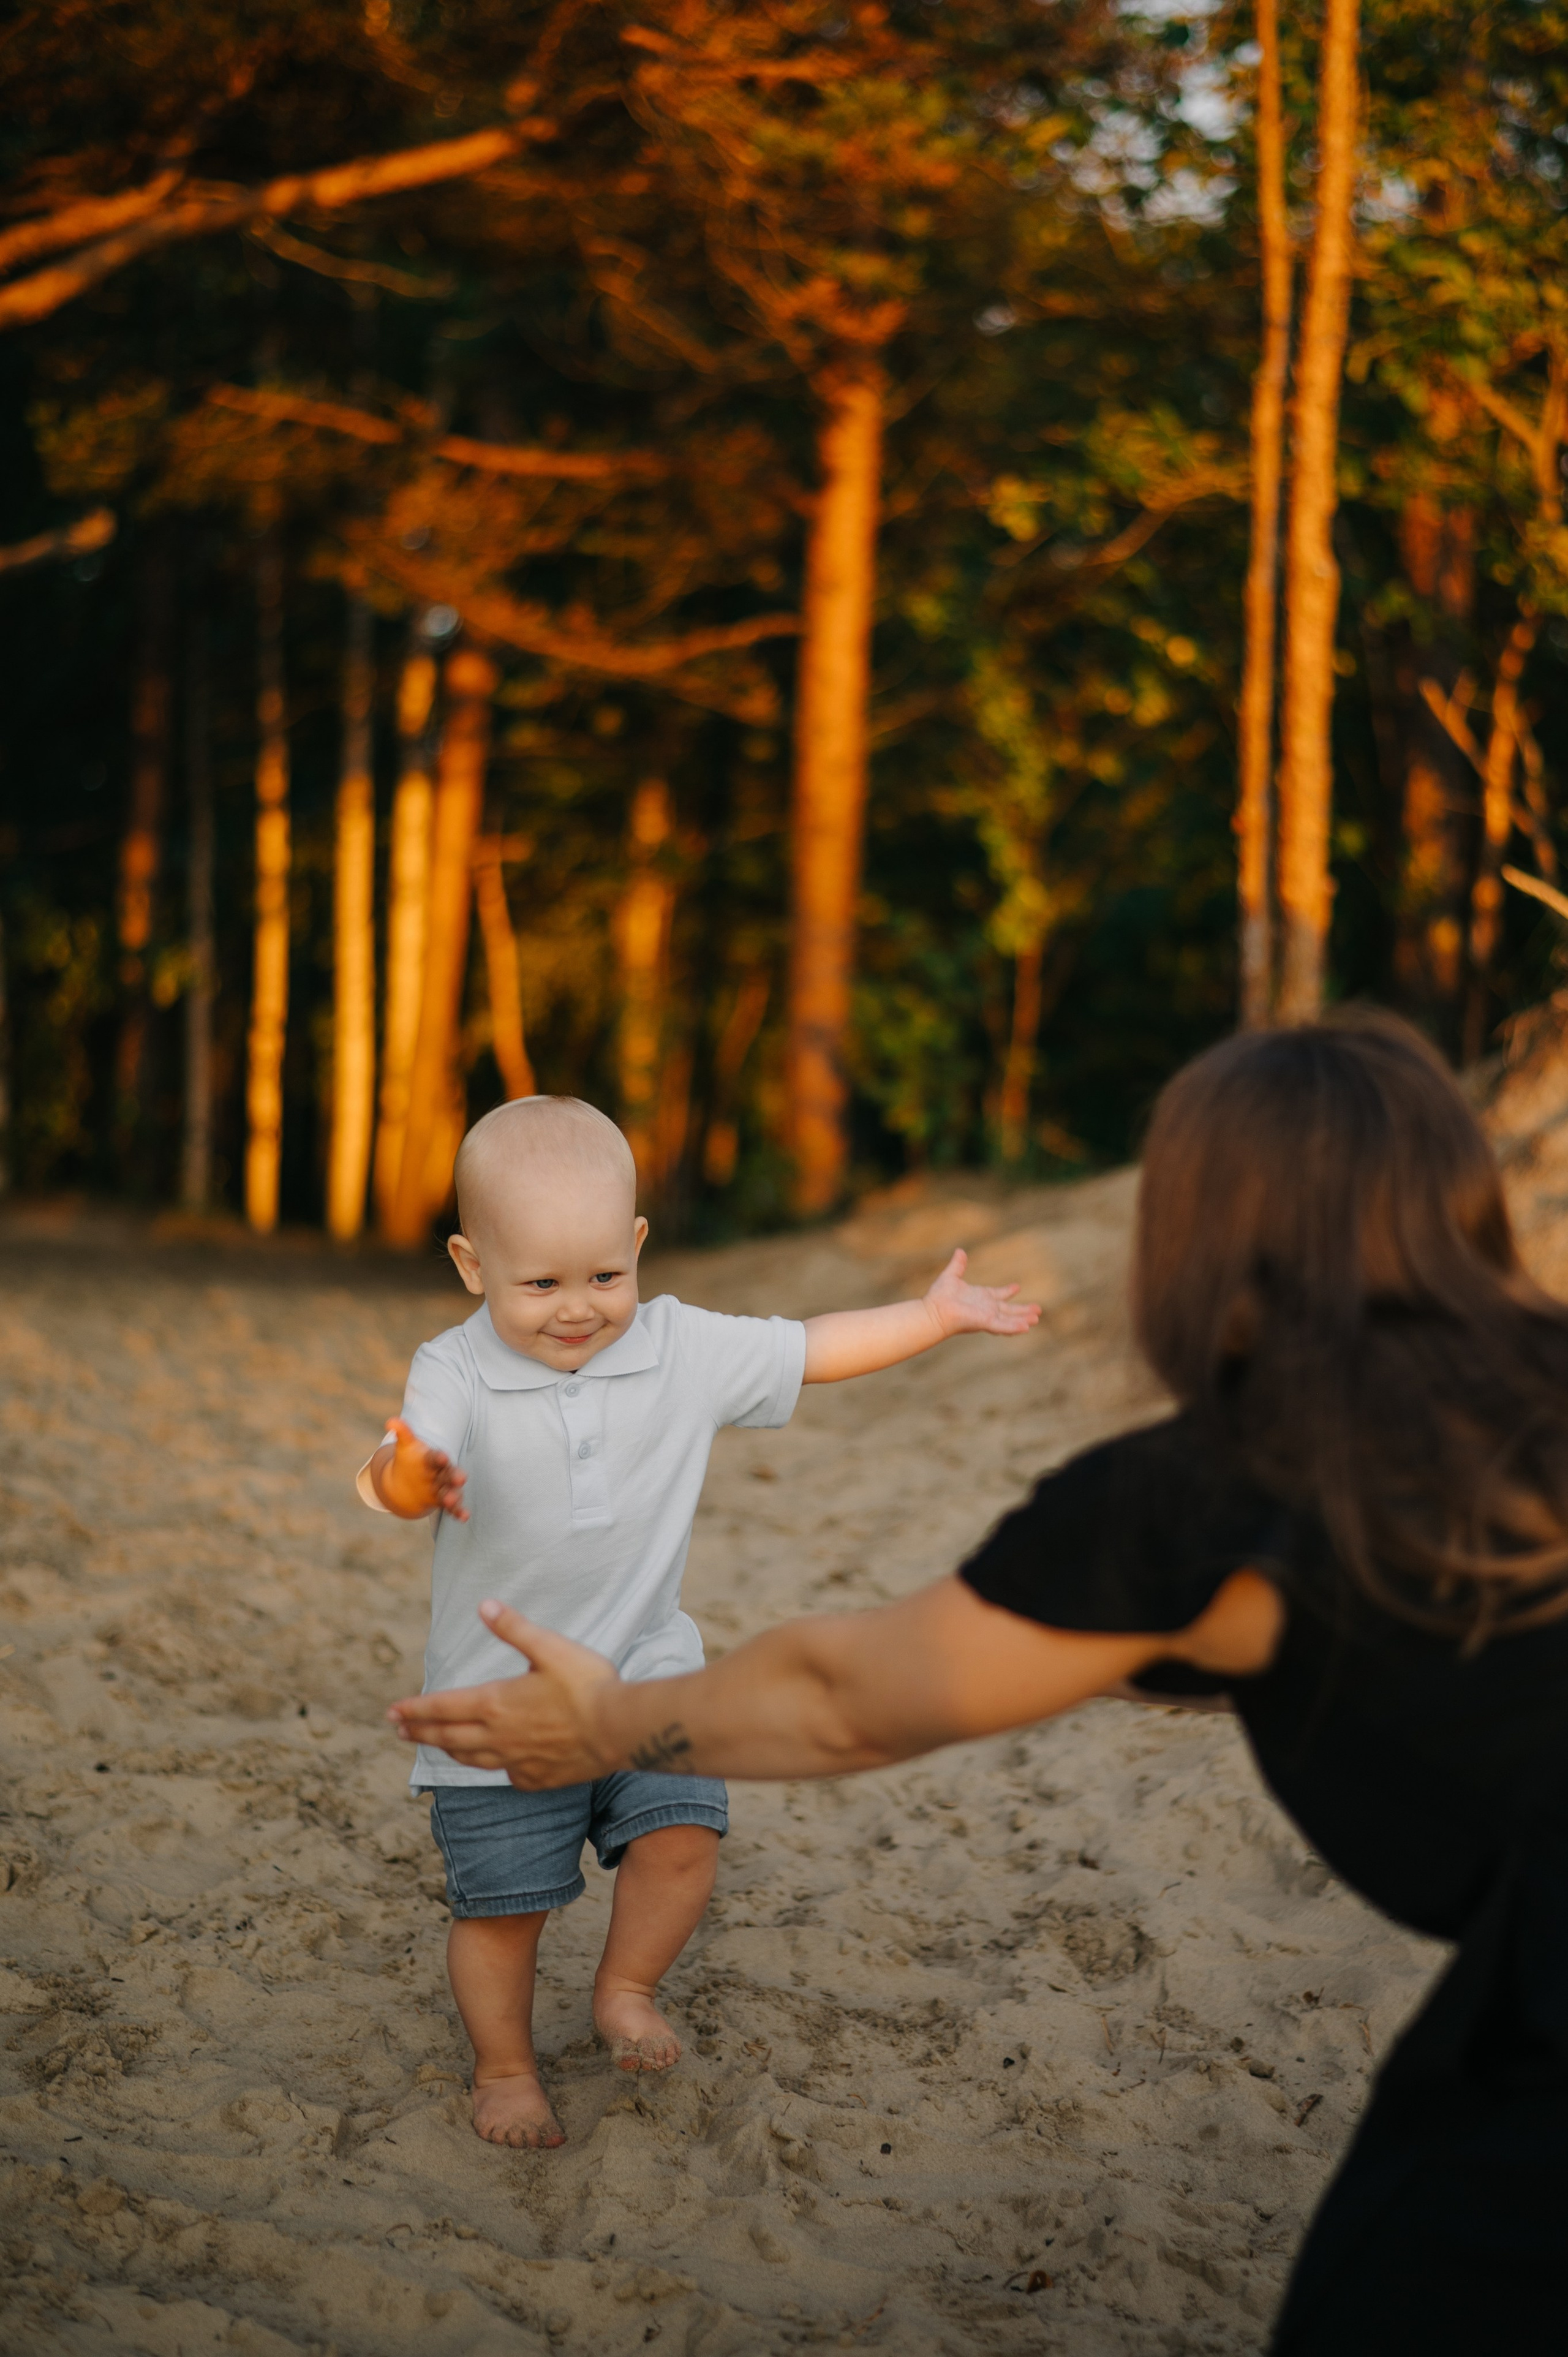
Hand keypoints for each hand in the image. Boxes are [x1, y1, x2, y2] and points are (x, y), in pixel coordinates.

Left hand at [375, 1416, 468, 1519]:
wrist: (411, 1480)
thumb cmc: (411, 1460)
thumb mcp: (406, 1447)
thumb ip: (403, 1433)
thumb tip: (391, 1421)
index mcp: (433, 1458)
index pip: (436, 1457)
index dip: (439, 1457)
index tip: (441, 1456)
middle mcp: (442, 1473)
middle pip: (449, 1474)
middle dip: (455, 1476)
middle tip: (460, 1478)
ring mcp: (444, 1488)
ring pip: (452, 1492)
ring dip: (454, 1496)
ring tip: (452, 1500)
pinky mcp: (443, 1501)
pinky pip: (453, 1507)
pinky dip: (459, 1511)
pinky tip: (464, 1517)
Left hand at [387, 1601, 620, 1785]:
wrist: (620, 1729)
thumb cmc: (587, 1685)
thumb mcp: (550, 1647)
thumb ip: (514, 1628)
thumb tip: (484, 1606)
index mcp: (496, 1702)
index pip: (442, 1707)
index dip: (414, 1709)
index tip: (391, 1712)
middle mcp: (499, 1736)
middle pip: (448, 1736)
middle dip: (419, 1731)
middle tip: (397, 1730)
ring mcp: (517, 1761)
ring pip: (471, 1759)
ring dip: (447, 1749)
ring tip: (435, 1744)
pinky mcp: (537, 1778)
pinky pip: (505, 1774)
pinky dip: (492, 1766)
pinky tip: (495, 1763)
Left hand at [923, 1248, 1040, 1339]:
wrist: (932, 1311)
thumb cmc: (939, 1297)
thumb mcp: (951, 1276)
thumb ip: (958, 1265)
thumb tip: (959, 1251)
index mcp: (980, 1297)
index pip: (998, 1295)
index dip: (1007, 1291)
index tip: (1017, 1286)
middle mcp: (986, 1308)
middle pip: (1009, 1310)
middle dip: (1023, 1311)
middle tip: (1038, 1310)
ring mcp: (987, 1316)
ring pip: (1010, 1319)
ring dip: (1023, 1319)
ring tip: (1036, 1319)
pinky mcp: (985, 1322)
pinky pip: (1003, 1325)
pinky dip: (1014, 1326)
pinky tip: (1027, 1327)